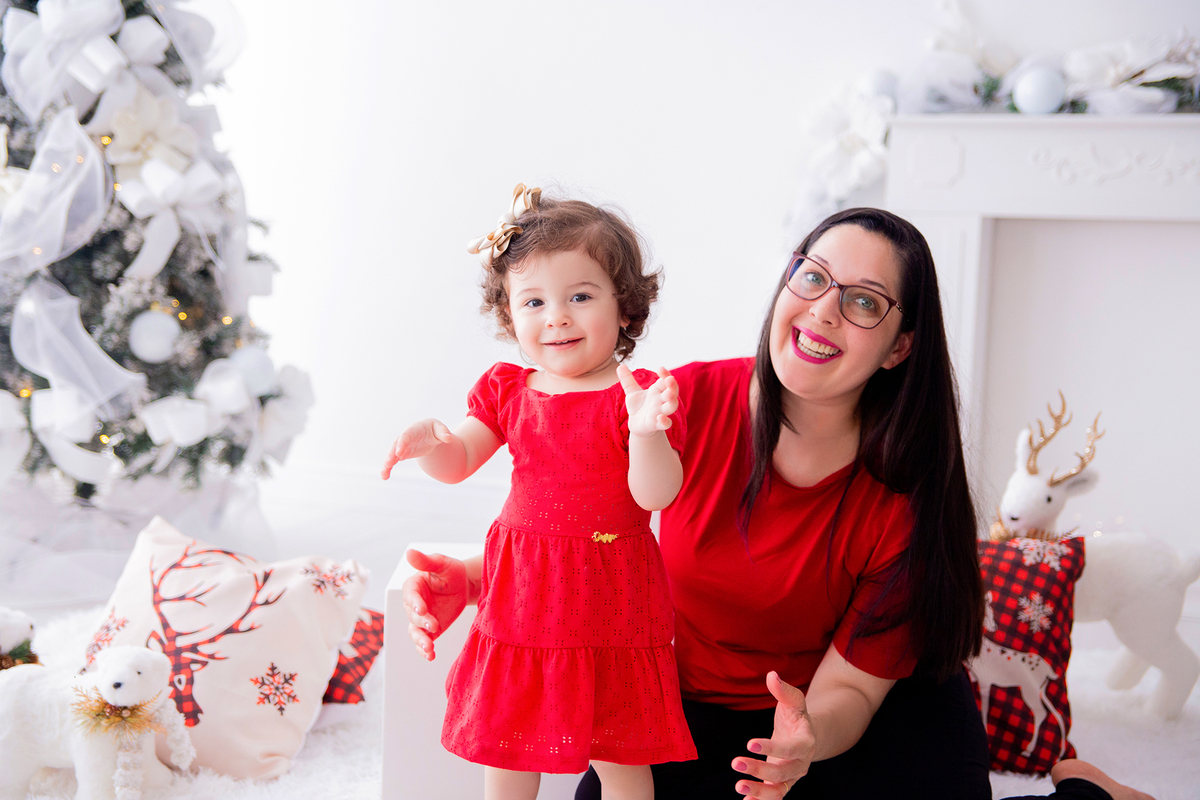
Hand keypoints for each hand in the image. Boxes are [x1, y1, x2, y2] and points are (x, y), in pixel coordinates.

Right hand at [381, 419, 453, 478]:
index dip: (402, 443)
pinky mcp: (401, 454)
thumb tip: (449, 438)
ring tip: (384, 473)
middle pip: (396, 445)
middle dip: (391, 454)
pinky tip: (384, 477)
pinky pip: (393, 461)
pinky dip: (388, 468)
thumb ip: (443, 433)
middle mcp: (404, 438)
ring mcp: (401, 446)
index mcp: (414, 430)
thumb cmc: (434, 430)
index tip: (399, 452)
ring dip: (387, 463)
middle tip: (389, 462)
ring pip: (392, 454)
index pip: (406, 436)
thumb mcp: (440, 429)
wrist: (428, 434)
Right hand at [403, 549, 470, 660]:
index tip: (422, 609)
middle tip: (434, 626)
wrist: (464, 586)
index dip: (415, 602)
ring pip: (415, 632)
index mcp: (413, 586)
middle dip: (422, 623)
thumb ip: (426, 561)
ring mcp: (421, 619)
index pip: (410, 595)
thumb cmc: (451, 572)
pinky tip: (431, 656)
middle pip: (413, 616)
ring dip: (420, 641)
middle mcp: (414, 604)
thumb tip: (409, 552)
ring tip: (429, 649)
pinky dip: (425, 650)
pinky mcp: (429, 631)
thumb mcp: (442, 563)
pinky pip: (424, 641)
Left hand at [618, 365, 677, 437]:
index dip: (665, 374)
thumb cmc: (638, 407)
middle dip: (672, 386)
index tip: (660, 368)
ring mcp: (660, 412)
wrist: (637, 425)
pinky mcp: (656, 425)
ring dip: (672, 400)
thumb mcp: (632, 392)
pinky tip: (660, 418)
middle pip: (672, 392)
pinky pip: (665, 424)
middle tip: (669, 379)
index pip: (665, 380)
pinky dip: (665, 421)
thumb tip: (620, 366)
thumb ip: (627, 380)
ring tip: (668, 394)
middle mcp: (661, 401)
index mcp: (657, 391)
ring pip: (671, 406)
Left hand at [733, 672, 814, 797]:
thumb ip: (783, 690)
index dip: (772, 747)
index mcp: (806, 742)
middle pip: (783, 771)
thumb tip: (772, 675)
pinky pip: (774, 796)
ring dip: (759, 791)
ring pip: (779, 790)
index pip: (790, 748)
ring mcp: (792, 776)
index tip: (749, 743)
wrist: (809, 736)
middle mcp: (801, 763)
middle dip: (759, 769)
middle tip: (735, 762)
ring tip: (738, 786)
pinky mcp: (783, 784)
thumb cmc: (797, 717)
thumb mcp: (794, 701)